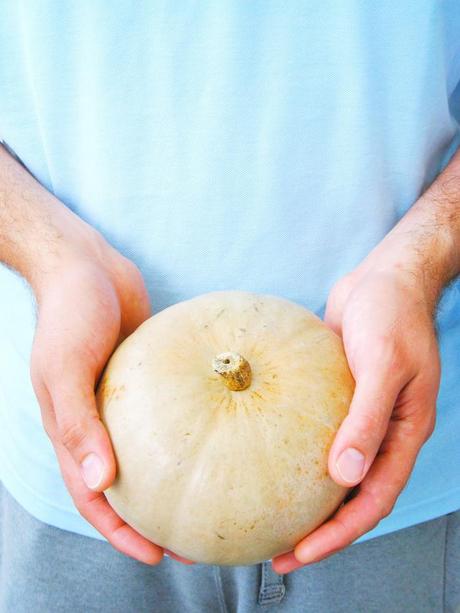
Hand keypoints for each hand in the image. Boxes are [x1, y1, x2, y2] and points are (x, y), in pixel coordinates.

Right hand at [30, 241, 193, 565]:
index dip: (121, 531)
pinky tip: (227, 430)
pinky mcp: (151, 376)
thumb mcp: (65, 366)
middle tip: (197, 539)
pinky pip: (173, 410)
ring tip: (219, 495)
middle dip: (157, 517)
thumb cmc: (69, 313)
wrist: (85, 266)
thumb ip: (78, 423)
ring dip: (180, 476)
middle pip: (129, 483)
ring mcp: (126, 400)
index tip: (157, 555)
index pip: (94, 495)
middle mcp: (100, 421)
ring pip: (154, 450)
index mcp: (72, 429)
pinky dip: (193, 426)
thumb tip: (100, 482)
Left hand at [272, 265, 438, 573]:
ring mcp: (356, 414)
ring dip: (305, 495)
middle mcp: (380, 431)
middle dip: (318, 528)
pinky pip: (315, 432)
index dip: (340, 532)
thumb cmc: (392, 314)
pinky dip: (294, 450)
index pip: (372, 499)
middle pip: (351, 494)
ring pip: (332, 468)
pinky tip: (261, 453)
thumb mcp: (384, 364)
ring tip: (267, 515)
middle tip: (277, 551)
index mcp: (402, 432)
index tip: (301, 552)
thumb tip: (345, 475)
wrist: (383, 278)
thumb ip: (368, 419)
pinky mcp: (334, 395)